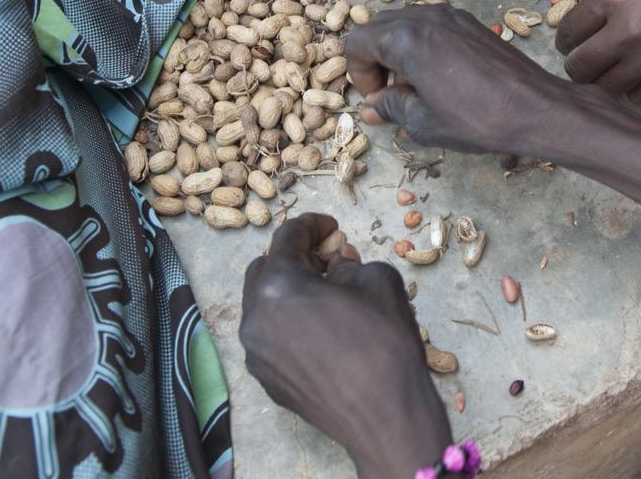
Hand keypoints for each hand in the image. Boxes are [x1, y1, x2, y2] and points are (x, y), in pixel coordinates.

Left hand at [241, 215, 451, 477]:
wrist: (385, 414)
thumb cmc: (384, 342)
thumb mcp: (378, 281)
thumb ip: (350, 263)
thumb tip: (336, 264)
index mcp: (278, 286)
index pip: (286, 238)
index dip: (312, 225)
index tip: (332, 227)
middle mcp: (255, 319)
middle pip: (263, 271)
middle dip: (293, 259)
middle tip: (328, 262)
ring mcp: (257, 354)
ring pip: (264, 308)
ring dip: (290, 293)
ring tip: (327, 297)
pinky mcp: (268, 381)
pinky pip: (271, 338)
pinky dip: (290, 324)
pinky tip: (323, 331)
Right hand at [347, 5, 605, 156]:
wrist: (536, 108)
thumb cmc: (477, 119)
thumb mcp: (423, 123)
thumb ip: (390, 107)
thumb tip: (371, 107)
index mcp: (406, 38)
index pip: (357, 41)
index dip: (358, 73)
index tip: (376, 98)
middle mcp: (426, 16)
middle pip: (378, 27)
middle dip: (375, 60)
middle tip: (390, 94)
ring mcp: (451, 14)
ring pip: (404, 23)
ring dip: (397, 50)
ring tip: (415, 87)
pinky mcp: (470, 21)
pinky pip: (430, 24)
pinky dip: (421, 44)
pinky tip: (439, 76)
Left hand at [555, 0, 640, 103]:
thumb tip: (598, 18)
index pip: (569, 31)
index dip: (569, 38)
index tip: (575, 40)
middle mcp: (628, 28)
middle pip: (580, 67)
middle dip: (579, 65)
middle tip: (588, 60)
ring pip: (607, 89)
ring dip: (607, 81)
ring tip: (616, 69)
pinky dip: (637, 90)